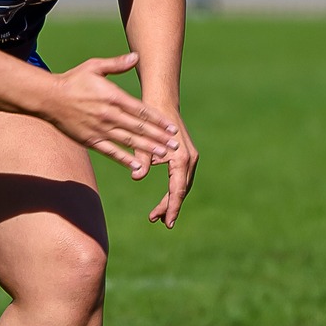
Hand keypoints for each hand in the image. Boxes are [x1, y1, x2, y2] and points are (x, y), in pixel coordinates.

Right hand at [40, 53, 178, 174]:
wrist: (48, 97)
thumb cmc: (73, 80)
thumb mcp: (94, 66)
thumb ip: (117, 64)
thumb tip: (137, 56)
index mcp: (113, 96)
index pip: (141, 111)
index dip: (158, 120)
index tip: (172, 127)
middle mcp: (109, 114)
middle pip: (139, 128)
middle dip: (159, 137)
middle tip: (175, 145)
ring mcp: (100, 129)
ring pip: (128, 141)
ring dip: (147, 148)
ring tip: (163, 155)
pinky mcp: (90, 140)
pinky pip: (111, 152)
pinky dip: (125, 159)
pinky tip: (137, 165)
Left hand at [135, 106, 198, 227]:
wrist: (161, 103)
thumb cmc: (148, 121)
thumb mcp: (141, 141)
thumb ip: (140, 160)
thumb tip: (136, 177)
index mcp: (181, 158)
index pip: (178, 190)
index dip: (172, 208)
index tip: (167, 223)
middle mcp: (189, 159)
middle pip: (182, 190)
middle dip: (171, 207)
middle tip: (158, 221)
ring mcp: (190, 157)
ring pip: (182, 185)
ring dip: (172, 200)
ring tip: (157, 215)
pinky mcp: (186, 156)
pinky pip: (181, 179)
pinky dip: (174, 190)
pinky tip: (164, 199)